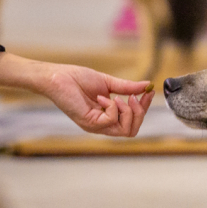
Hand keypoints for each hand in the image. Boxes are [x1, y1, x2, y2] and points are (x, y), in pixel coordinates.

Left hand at [40, 64, 154, 136]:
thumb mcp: (108, 82)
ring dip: (127, 111)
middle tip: (134, 96)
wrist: (57, 77)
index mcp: (107, 116)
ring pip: (125, 130)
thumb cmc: (77, 79)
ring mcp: (96, 126)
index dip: (144, 108)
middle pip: (132, 130)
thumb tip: (146, 86)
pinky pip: (111, 120)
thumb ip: (127, 87)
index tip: (149, 92)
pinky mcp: (89, 123)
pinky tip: (102, 97)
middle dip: (139, 113)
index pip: (133, 122)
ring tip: (118, 97)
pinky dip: (113, 107)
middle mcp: (103, 124)